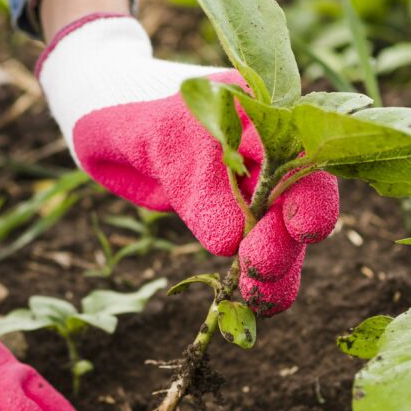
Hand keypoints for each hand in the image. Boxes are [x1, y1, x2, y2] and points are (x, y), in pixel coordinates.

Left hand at [38, 14, 338, 315]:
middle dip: (286, 237)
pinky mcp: (238, 216)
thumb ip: (196, 184)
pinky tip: (254, 302)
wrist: (103, 117)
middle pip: (299, 197)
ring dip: (279, 268)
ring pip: (283, 231)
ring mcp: (256, 182)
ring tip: (261, 298)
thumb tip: (233, 241)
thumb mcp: (158, 141)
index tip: (301, 229)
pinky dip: (258, 278)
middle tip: (261, 267)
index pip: (299, 152)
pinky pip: (258, 248)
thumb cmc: (129, 113)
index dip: (307, 192)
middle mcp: (270, 145)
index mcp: (260, 109)